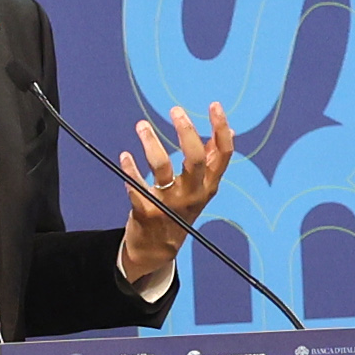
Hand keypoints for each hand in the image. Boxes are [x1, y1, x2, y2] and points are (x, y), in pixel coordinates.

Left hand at [118, 103, 233, 286]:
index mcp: (209, 186)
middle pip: (194, 159)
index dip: (220, 129)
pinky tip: (125, 155)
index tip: (214, 105)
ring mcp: (170, 204)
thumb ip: (211, 160)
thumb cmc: (181, 208)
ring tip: (141, 125)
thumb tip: (229, 129)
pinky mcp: (147, 212)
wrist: (159, 249)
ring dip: (151, 143)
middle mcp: (193, 194)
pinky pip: (137, 186)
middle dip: (186, 132)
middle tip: (176, 110)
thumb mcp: (201, 188)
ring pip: (162, 168)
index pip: (223, 155)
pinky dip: (130, 169)